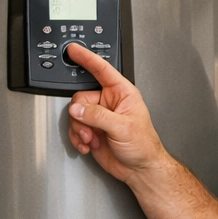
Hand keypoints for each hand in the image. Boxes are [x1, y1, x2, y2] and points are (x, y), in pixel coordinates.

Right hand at [65, 43, 168, 185]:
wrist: (140, 169)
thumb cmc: (143, 146)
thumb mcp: (123, 128)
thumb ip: (98, 116)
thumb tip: (78, 109)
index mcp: (122, 93)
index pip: (102, 70)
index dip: (87, 58)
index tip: (74, 49)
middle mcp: (109, 102)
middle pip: (81, 98)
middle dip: (81, 116)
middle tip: (88, 129)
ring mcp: (100, 117)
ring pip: (76, 114)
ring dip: (79, 130)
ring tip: (92, 140)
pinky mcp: (92, 130)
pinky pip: (75, 128)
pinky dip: (77, 138)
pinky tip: (88, 145)